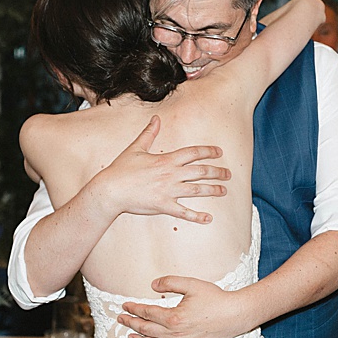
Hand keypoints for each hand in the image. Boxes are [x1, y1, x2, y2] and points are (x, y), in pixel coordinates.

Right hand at [95, 116, 229, 222]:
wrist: (109, 190)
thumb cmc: (120, 170)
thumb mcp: (135, 148)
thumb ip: (148, 134)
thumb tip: (156, 119)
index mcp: (166, 160)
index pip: (193, 153)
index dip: (209, 152)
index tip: (220, 152)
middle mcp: (171, 174)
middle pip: (201, 171)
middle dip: (217, 172)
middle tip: (228, 174)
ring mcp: (169, 191)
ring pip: (197, 190)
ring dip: (213, 190)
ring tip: (224, 191)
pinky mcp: (164, 205)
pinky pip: (184, 212)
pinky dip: (197, 216)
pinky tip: (208, 218)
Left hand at [119, 275, 254, 337]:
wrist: (235, 315)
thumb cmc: (215, 298)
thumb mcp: (192, 284)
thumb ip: (170, 282)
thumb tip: (153, 285)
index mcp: (173, 317)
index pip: (146, 313)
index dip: (133, 309)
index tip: (125, 306)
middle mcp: (176, 334)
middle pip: (146, 329)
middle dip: (131, 323)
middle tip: (121, 319)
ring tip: (130, 337)